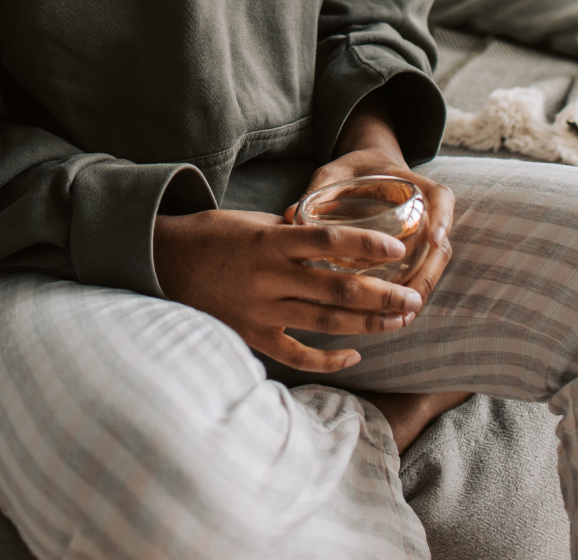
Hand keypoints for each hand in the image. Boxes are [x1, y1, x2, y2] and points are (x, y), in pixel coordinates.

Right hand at [153, 208, 423, 373]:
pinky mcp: (252, 334)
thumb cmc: (210, 234)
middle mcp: (270, 275)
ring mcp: (261, 308)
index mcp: (271, 239)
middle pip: (336, 287)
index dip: (366, 245)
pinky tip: (354, 356)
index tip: (398, 249)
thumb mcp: (249, 218)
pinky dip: (327, 358)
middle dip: (381, 294)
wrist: (163, 262)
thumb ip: (289, 228)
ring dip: (366, 324)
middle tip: (414, 297)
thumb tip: (324, 230)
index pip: (328, 240)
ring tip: (399, 322)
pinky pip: (296, 354)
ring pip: (324, 321)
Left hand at [286, 149, 454, 311]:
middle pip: (440, 243)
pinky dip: (413, 290)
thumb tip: (288, 215)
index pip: (440, 197)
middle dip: (429, 273)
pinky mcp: (415, 247)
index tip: (434, 239)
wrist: (369, 166)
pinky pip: (422, 269)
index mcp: (410, 183)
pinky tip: (397, 315)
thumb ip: (318, 190)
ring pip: (434, 262)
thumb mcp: (335, 173)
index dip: (443, 217)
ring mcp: (423, 230)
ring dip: (422, 288)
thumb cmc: (352, 170)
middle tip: (412, 299)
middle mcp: (424, 209)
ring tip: (404, 316)